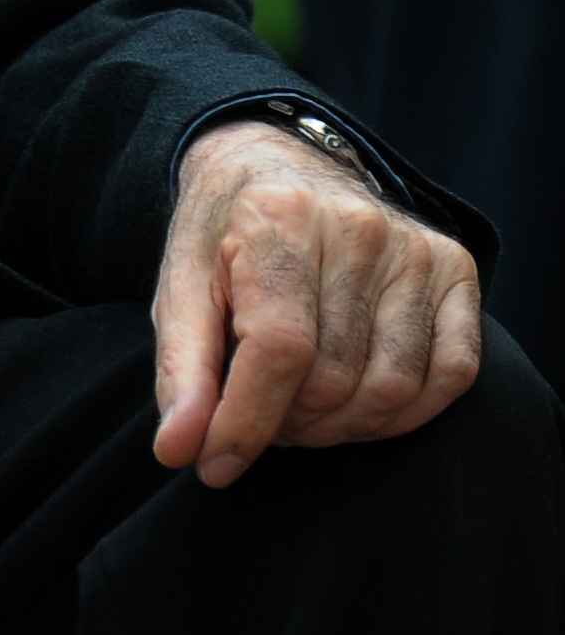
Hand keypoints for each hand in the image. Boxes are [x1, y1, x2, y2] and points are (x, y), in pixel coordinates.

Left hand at [152, 120, 483, 487]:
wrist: (279, 168)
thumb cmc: (225, 238)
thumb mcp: (181, 288)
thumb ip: (181, 370)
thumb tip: (178, 451)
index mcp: (278, 218)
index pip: (278, 350)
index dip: (246, 422)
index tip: (214, 466)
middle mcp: (356, 226)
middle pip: (334, 378)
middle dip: (288, 424)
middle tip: (259, 418)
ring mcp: (414, 247)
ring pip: (392, 388)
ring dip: (341, 426)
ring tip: (299, 410)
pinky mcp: (456, 267)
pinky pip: (451, 374)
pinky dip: (404, 412)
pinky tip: (358, 403)